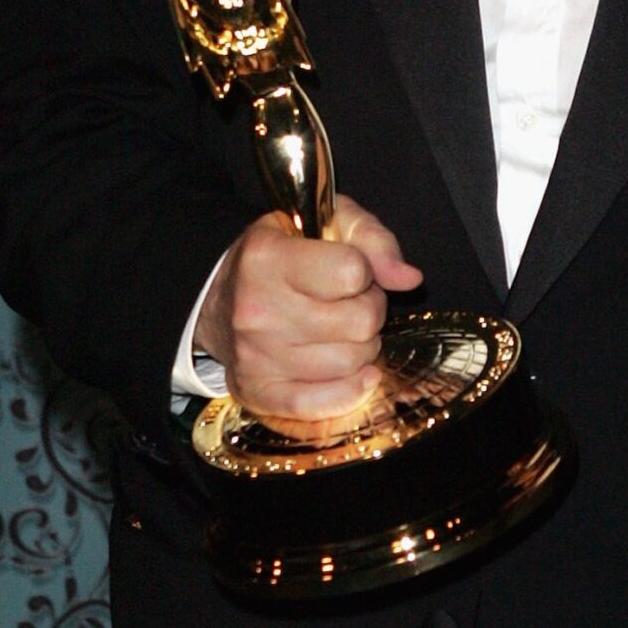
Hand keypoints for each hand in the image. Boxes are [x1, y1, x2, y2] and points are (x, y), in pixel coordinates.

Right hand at [195, 195, 422, 420]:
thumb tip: (408, 278)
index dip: (364, 271)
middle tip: (349, 304)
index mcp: (266, 258)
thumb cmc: (282, 256)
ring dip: (360, 347)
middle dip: (368, 311)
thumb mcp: (325, 223)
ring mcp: (255, 356)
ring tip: (341, 330)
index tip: (349, 271)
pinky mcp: (257, 392)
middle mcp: (257, 309)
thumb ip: (373, 238)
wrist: (219, 301)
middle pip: (360, 322)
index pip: (352, 271)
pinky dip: (349, 391)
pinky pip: (322, 403)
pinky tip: (357, 374)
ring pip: (351, 362)